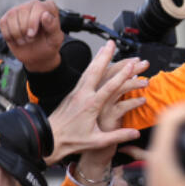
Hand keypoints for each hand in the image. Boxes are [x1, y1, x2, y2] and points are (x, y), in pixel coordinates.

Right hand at [0, 0, 63, 72]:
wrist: (37, 55)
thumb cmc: (48, 44)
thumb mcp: (55, 39)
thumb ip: (53, 26)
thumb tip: (45, 15)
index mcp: (48, 7)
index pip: (38, 7)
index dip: (32, 22)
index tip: (32, 34)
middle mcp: (34, 4)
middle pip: (22, 11)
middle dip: (24, 29)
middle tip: (30, 39)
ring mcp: (20, 9)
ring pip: (11, 16)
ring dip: (16, 33)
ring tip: (24, 40)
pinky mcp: (8, 17)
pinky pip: (3, 23)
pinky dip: (8, 35)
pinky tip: (16, 39)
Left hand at [47, 42, 141, 163]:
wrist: (49, 137)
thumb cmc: (71, 141)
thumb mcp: (97, 141)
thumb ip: (117, 136)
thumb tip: (136, 133)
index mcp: (90, 106)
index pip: (109, 87)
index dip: (122, 76)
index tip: (131, 66)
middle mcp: (82, 95)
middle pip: (96, 71)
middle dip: (106, 56)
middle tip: (112, 44)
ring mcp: (76, 92)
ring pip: (88, 71)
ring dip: (98, 58)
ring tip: (105, 47)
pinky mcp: (72, 93)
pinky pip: (83, 76)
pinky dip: (91, 66)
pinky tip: (94, 62)